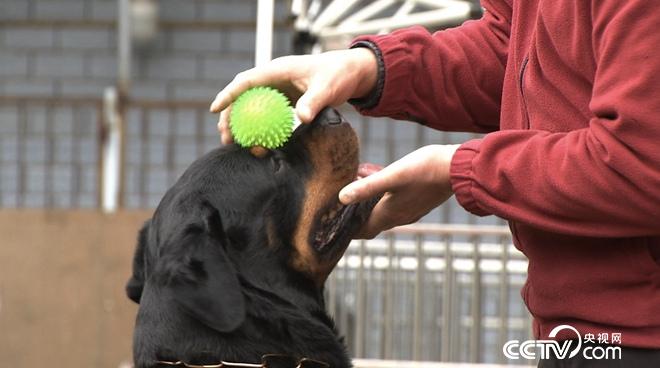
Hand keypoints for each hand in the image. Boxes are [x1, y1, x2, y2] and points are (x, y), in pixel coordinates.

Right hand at [209, 48, 377, 144]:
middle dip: (229, 115)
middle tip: (225, 138)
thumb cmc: (338, 76)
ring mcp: (278, 88)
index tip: (214, 109)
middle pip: (243, 96)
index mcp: (278, 70)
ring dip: (240, 123)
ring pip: (251, 105)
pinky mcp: (284, 98)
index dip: (228, 94)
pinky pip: (265, 112)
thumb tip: (302, 118)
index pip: (246, 81)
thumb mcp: (327, 88)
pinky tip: (255, 143)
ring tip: (233, 144)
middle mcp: (274, 78)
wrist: (350, 74)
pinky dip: (257, 126)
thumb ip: (313, 101)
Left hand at [339, 145, 459, 238]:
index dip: (348, 230)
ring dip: (368, 201)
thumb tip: (341, 198)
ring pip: (382, 210)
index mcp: (389, 214)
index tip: (333, 224)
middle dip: (355, 213)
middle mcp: (399, 216)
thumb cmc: (425, 170)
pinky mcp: (419, 200)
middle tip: (340, 202)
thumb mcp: (391, 176)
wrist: (458, 168)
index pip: (363, 231)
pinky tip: (378, 176)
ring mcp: (411, 209)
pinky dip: (382, 194)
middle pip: (371, 222)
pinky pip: (394, 202)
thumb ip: (366, 187)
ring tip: (355, 181)